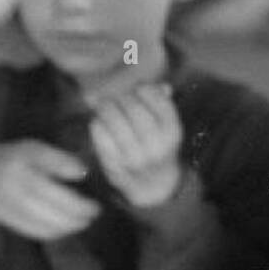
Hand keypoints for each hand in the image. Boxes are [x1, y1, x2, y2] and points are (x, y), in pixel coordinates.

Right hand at [0, 139, 99, 239]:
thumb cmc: (10, 158)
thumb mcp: (34, 149)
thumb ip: (59, 160)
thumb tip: (84, 173)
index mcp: (24, 172)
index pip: (58, 194)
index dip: (81, 204)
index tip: (96, 204)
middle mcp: (16, 193)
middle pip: (54, 214)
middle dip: (79, 218)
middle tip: (95, 214)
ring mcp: (11, 210)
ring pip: (46, 227)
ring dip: (69, 228)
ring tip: (84, 222)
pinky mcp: (9, 222)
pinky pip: (36, 233)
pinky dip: (55, 233)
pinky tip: (66, 228)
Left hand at [90, 83, 183, 207]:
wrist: (154, 186)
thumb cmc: (158, 147)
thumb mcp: (167, 126)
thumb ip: (164, 102)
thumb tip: (161, 84)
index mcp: (172, 131)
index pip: (152, 95)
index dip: (141, 88)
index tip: (137, 91)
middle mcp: (155, 144)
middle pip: (130, 104)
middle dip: (120, 97)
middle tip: (115, 98)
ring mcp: (133, 156)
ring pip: (112, 116)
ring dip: (105, 107)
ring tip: (104, 107)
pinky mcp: (113, 163)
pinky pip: (99, 133)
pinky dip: (96, 124)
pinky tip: (100, 124)